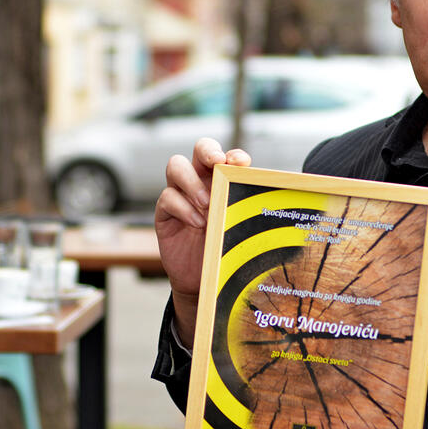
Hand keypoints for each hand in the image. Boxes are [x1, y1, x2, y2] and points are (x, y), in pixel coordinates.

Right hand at [154, 138, 249, 346]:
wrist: (204, 279)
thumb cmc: (225, 249)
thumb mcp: (239, 227)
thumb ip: (244, 207)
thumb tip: (264, 191)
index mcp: (221, 180)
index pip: (224, 155)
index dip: (231, 154)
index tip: (241, 163)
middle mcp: (199, 181)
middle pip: (198, 149)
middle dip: (208, 151)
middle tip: (217, 164)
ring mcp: (180, 194)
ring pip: (176, 167)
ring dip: (192, 181)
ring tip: (207, 203)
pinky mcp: (164, 212)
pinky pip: (167, 198)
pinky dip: (183, 208)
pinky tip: (198, 223)